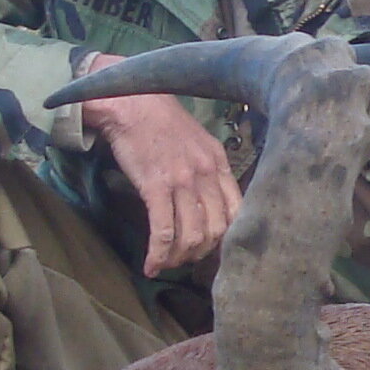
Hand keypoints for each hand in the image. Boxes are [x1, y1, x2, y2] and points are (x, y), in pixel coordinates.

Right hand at [76, 59, 241, 274]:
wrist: (132, 103)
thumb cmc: (161, 122)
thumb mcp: (199, 142)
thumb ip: (209, 171)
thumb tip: (210, 203)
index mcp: (220, 163)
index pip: (238, 212)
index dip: (227, 237)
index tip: (213, 249)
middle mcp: (207, 174)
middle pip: (216, 230)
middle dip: (201, 252)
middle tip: (186, 258)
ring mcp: (183, 181)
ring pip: (192, 236)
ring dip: (179, 257)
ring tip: (167, 263)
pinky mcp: (156, 187)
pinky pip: (163, 231)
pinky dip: (158, 254)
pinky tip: (151, 266)